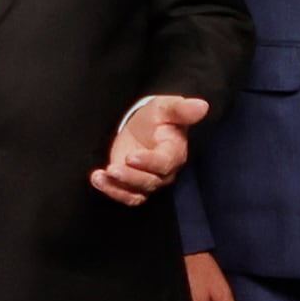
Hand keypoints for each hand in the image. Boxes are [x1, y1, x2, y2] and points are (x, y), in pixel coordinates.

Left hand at [92, 97, 209, 205]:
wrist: (145, 126)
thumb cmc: (159, 116)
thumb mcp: (166, 107)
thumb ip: (181, 109)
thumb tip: (202, 105)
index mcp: (174, 152)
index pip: (164, 163)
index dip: (148, 162)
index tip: (130, 156)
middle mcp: (164, 171)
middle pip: (150, 181)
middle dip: (131, 177)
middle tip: (113, 169)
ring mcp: (148, 179)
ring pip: (138, 192)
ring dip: (118, 187)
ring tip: (100, 177)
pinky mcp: (134, 184)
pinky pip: (126, 195)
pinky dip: (111, 191)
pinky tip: (97, 179)